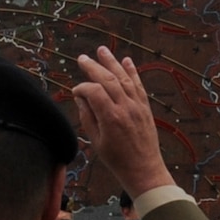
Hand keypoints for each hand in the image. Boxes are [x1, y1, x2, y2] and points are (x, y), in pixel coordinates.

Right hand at [72, 48, 171, 196]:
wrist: (144, 170)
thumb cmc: (117, 159)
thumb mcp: (96, 141)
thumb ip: (87, 117)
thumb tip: (81, 98)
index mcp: (110, 118)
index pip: (93, 91)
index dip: (82, 88)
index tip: (75, 92)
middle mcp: (125, 108)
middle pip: (108, 80)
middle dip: (94, 67)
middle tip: (82, 58)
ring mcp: (137, 106)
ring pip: (123, 78)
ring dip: (112, 62)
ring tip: (102, 50)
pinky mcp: (145, 107)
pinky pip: (138, 85)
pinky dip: (132, 72)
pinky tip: (126, 60)